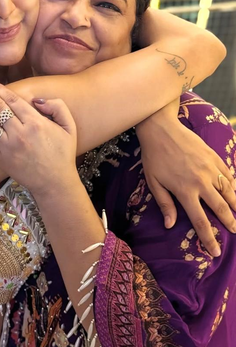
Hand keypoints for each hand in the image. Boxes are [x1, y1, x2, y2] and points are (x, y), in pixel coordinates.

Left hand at [0, 81, 76, 196]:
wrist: (54, 183)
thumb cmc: (62, 154)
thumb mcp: (69, 127)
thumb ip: (58, 106)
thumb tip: (36, 100)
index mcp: (36, 123)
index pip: (13, 101)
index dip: (1, 89)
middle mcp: (20, 134)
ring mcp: (8, 147)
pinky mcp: (0, 159)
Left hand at [138, 116, 235, 256]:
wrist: (161, 129)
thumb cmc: (154, 156)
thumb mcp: (153, 182)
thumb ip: (164, 204)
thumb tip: (169, 225)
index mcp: (185, 191)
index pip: (201, 221)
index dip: (209, 239)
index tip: (215, 251)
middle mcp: (201, 182)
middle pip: (221, 208)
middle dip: (230, 223)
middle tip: (235, 232)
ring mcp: (210, 168)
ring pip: (229, 191)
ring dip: (235, 205)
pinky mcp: (214, 157)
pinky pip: (228, 174)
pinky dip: (234, 184)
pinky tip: (235, 190)